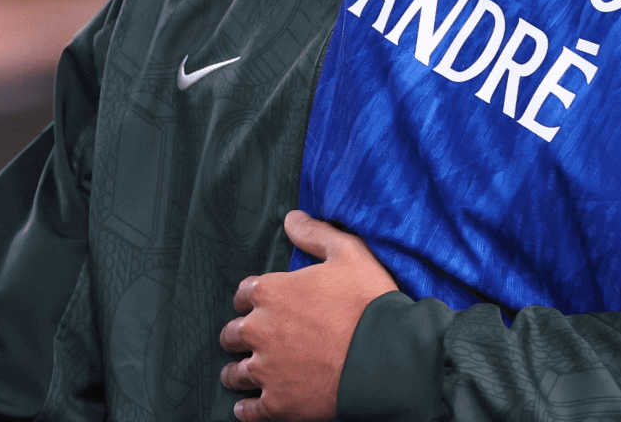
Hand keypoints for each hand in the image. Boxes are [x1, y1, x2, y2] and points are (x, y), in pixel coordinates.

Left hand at [219, 210, 399, 420]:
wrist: (387, 358)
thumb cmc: (369, 303)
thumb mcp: (349, 253)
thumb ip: (316, 234)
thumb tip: (291, 217)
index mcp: (271, 292)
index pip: (243, 293)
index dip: (253, 299)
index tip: (261, 305)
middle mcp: (259, 330)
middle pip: (233, 333)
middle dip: (241, 335)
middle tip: (251, 340)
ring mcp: (266, 370)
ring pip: (234, 373)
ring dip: (237, 372)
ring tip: (242, 375)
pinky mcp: (277, 404)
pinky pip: (248, 410)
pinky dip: (246, 409)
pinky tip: (248, 408)